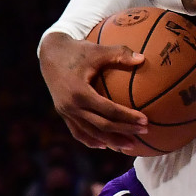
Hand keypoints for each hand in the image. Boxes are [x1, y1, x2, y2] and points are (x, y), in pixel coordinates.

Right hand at [38, 32, 148, 153]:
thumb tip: (143, 59)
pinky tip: (105, 145)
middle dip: (124, 131)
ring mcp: (65, 112)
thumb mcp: (98, 49)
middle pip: (101, 125)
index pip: (108, 110)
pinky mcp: (63, 113)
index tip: (146, 121)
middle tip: (145, 132)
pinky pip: (77, 131)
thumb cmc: (78, 50)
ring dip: (110, 140)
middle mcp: (70, 106)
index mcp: (79, 92)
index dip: (128, 117)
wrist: (49, 52)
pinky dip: (91, 140)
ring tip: (130, 145)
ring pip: (90, 132)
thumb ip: (120, 53)